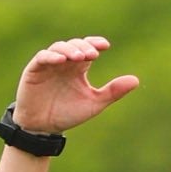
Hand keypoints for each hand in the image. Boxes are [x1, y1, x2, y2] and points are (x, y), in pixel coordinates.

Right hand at [11, 36, 138, 133]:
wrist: (44, 128)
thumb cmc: (68, 114)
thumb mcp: (94, 103)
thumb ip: (113, 92)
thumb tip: (136, 80)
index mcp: (78, 69)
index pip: (88, 49)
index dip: (95, 43)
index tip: (105, 46)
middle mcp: (64, 63)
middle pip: (74, 46)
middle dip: (84, 47)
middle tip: (93, 54)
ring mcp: (49, 65)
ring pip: (59, 48)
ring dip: (69, 50)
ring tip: (79, 57)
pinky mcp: (34, 70)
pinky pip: (42, 57)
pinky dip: (51, 56)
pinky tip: (61, 59)